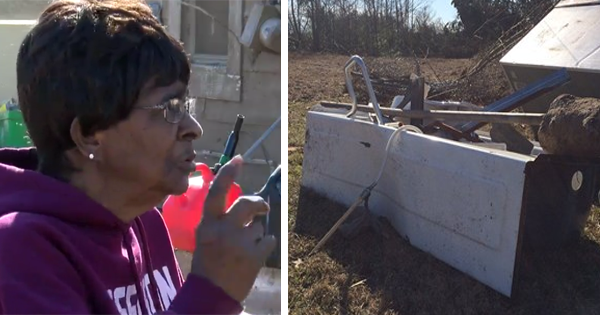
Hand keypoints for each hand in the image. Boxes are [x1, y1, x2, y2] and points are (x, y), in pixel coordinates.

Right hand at [190, 155, 276, 301]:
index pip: (216, 193)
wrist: (210, 295)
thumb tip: (243, 205)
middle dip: (258, 203)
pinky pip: (268, 241)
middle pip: (247, 203)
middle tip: (263, 208)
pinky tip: (253, 257)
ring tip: (243, 251)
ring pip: (258, 227)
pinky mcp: (255, 257)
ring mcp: (240, 244)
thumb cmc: (208, 265)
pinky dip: (264, 247)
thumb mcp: (205, 238)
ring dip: (255, 236)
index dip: (228, 174)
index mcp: (207, 225)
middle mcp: (223, 231)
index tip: (239, 159)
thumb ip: (219, 221)